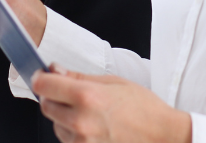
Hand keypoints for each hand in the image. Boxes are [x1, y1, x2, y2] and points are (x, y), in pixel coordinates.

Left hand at [32, 66, 191, 142]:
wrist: (163, 137)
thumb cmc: (144, 109)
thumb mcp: (113, 82)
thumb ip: (79, 77)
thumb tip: (54, 70)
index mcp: (87, 97)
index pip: (44, 86)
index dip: (42, 78)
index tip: (43, 76)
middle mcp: (81, 122)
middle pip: (46, 106)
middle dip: (53, 97)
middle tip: (70, 94)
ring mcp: (83, 142)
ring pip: (56, 126)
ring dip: (64, 118)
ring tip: (90, 114)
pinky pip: (69, 141)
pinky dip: (74, 134)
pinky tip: (94, 128)